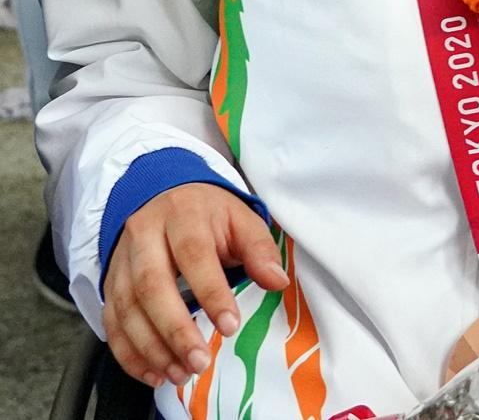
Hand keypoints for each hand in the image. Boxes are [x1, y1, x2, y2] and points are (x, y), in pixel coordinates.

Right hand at [103, 183, 287, 388]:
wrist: (163, 197)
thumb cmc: (206, 213)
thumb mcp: (240, 218)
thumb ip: (258, 248)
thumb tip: (277, 280)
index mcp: (183, 214)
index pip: (194, 254)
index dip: (211, 292)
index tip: (230, 325)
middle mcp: (145, 235)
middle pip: (152, 285)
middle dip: (175, 329)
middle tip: (199, 361)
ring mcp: (122, 260)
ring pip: (127, 308)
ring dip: (152, 348)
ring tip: (181, 372)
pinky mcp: (111, 283)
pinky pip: (112, 322)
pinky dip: (129, 354)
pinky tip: (154, 372)